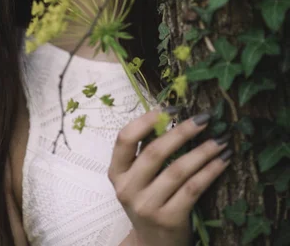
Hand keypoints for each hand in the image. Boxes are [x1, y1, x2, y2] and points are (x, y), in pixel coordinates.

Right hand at [108, 107, 231, 245]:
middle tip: (204, 118)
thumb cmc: (148, 200)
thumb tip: (174, 114)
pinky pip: (193, 189)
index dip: (147, 120)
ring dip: (202, 151)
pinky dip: (210, 172)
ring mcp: (147, 206)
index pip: (125, 138)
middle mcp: (127, 189)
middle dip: (182, 131)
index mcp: (116, 172)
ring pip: (177, 170)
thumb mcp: (138, 178)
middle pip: (155, 152)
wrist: (153, 245)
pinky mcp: (169, 220)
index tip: (172, 107)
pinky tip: (222, 161)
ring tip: (220, 140)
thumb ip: (147, 150)